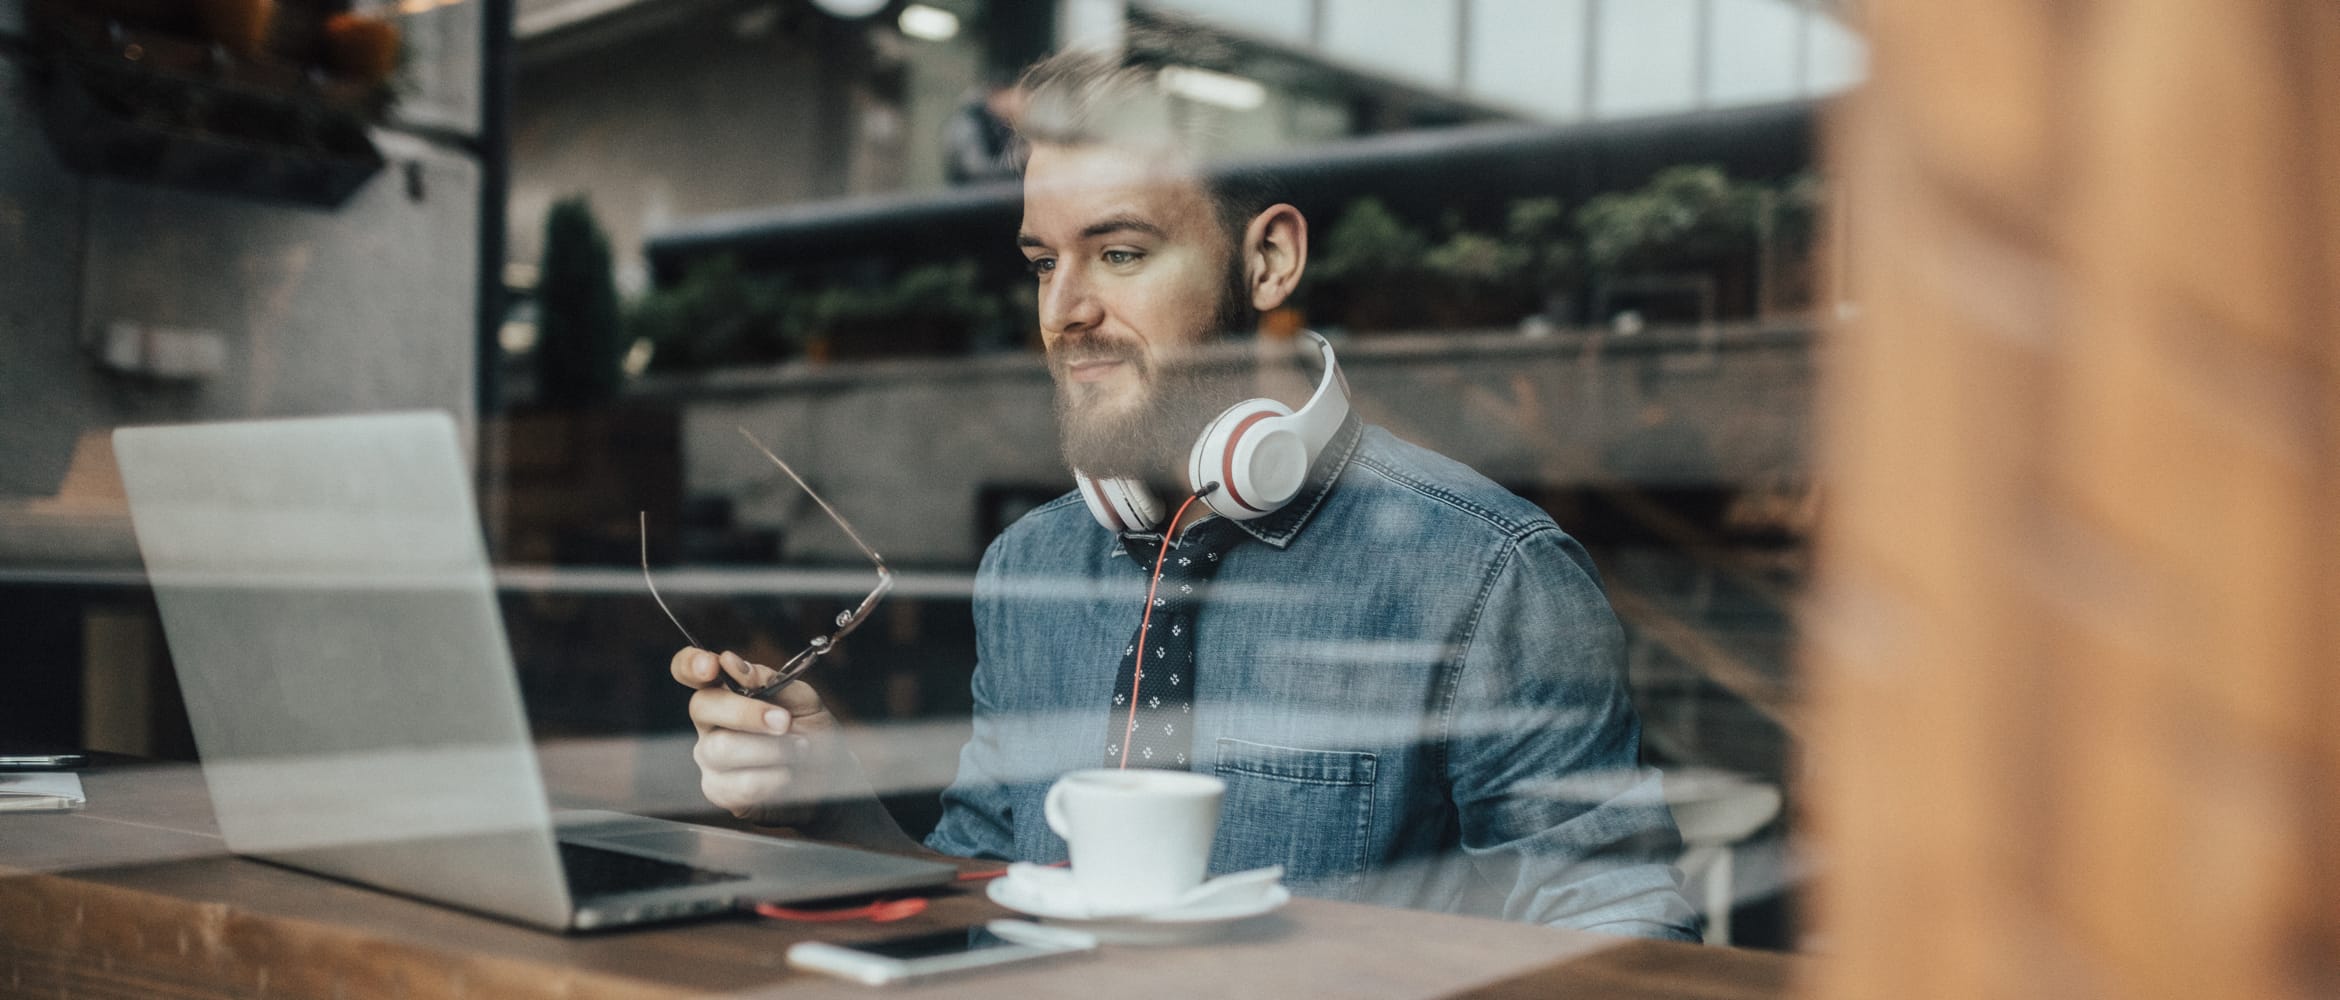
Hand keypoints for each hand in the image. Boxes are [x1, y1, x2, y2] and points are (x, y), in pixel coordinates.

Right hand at [672, 647, 835, 827]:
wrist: (829, 777)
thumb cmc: (810, 731)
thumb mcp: (801, 698)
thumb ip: (768, 678)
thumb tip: (731, 663)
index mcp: (724, 691)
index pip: (687, 669)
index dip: (691, 664)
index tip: (712, 667)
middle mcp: (709, 723)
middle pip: (703, 706)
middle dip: (747, 712)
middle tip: (784, 721)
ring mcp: (709, 757)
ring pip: (723, 748)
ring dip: (772, 748)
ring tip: (800, 749)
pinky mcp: (719, 790)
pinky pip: (739, 784)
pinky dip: (774, 778)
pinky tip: (788, 775)